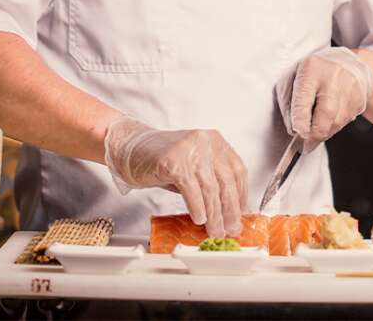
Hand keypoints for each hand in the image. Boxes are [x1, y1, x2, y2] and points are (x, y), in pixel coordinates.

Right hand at [103, 117, 246, 236]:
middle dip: (230, 210)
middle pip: (226, 181)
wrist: (132, 150)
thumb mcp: (194, 168)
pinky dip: (197, 207)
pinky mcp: (174, 160)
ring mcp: (190, 149)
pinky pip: (191, 189)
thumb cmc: (163, 161)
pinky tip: (199, 219)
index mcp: (215, 141)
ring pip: (210, 188)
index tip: (241, 215)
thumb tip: (229, 212)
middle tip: (231, 229)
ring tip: (215, 230)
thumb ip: (211, 183)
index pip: (237, 171)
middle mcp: (205, 141)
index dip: (241, 196)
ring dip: (214, 214)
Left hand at [276, 46, 372, 151]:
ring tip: (315, 132)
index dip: (301, 119)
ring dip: (324, 133)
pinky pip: (345, 122)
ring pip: (337, 122)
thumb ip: (288, 103)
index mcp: (312, 69)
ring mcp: (350, 88)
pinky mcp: (360, 100)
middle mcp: (333, 78)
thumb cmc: (314, 72)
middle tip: (306, 146)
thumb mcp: (292, 77)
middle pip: (327, 113)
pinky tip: (328, 121)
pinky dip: (334, 127)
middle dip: (315, 134)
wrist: (348, 63)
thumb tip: (293, 130)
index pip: (305, 97)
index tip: (298, 132)